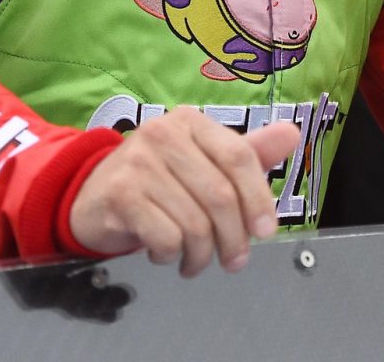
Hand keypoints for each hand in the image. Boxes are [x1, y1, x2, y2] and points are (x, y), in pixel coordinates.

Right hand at [67, 107, 301, 274]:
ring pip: (194, 223)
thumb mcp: (202, 162)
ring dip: (203, 255)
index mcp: (191, 121)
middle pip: (220, 195)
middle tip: (235, 261)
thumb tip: (292, 134)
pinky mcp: (119, 195)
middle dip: (234, 238)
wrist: (91, 196)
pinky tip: (166, 254)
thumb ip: (247, 153)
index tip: (266, 232)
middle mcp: (163, 133)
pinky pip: (165, 237)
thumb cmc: (157, 180)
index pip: (239, 157)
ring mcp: (138, 162)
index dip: (258, 198)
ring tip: (197, 262)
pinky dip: (172, 255)